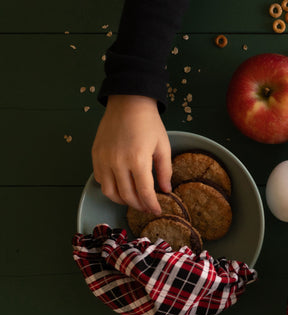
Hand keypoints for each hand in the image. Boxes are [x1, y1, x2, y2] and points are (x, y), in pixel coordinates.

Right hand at [92, 95, 171, 214]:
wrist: (128, 103)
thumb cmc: (149, 124)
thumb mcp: (163, 147)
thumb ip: (164, 171)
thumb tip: (166, 190)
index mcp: (138, 160)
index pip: (144, 193)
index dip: (152, 205)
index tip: (158, 211)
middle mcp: (118, 162)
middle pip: (127, 196)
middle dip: (139, 205)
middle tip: (147, 207)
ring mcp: (104, 159)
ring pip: (110, 192)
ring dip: (123, 200)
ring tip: (134, 200)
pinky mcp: (95, 155)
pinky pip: (100, 179)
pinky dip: (110, 188)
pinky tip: (121, 186)